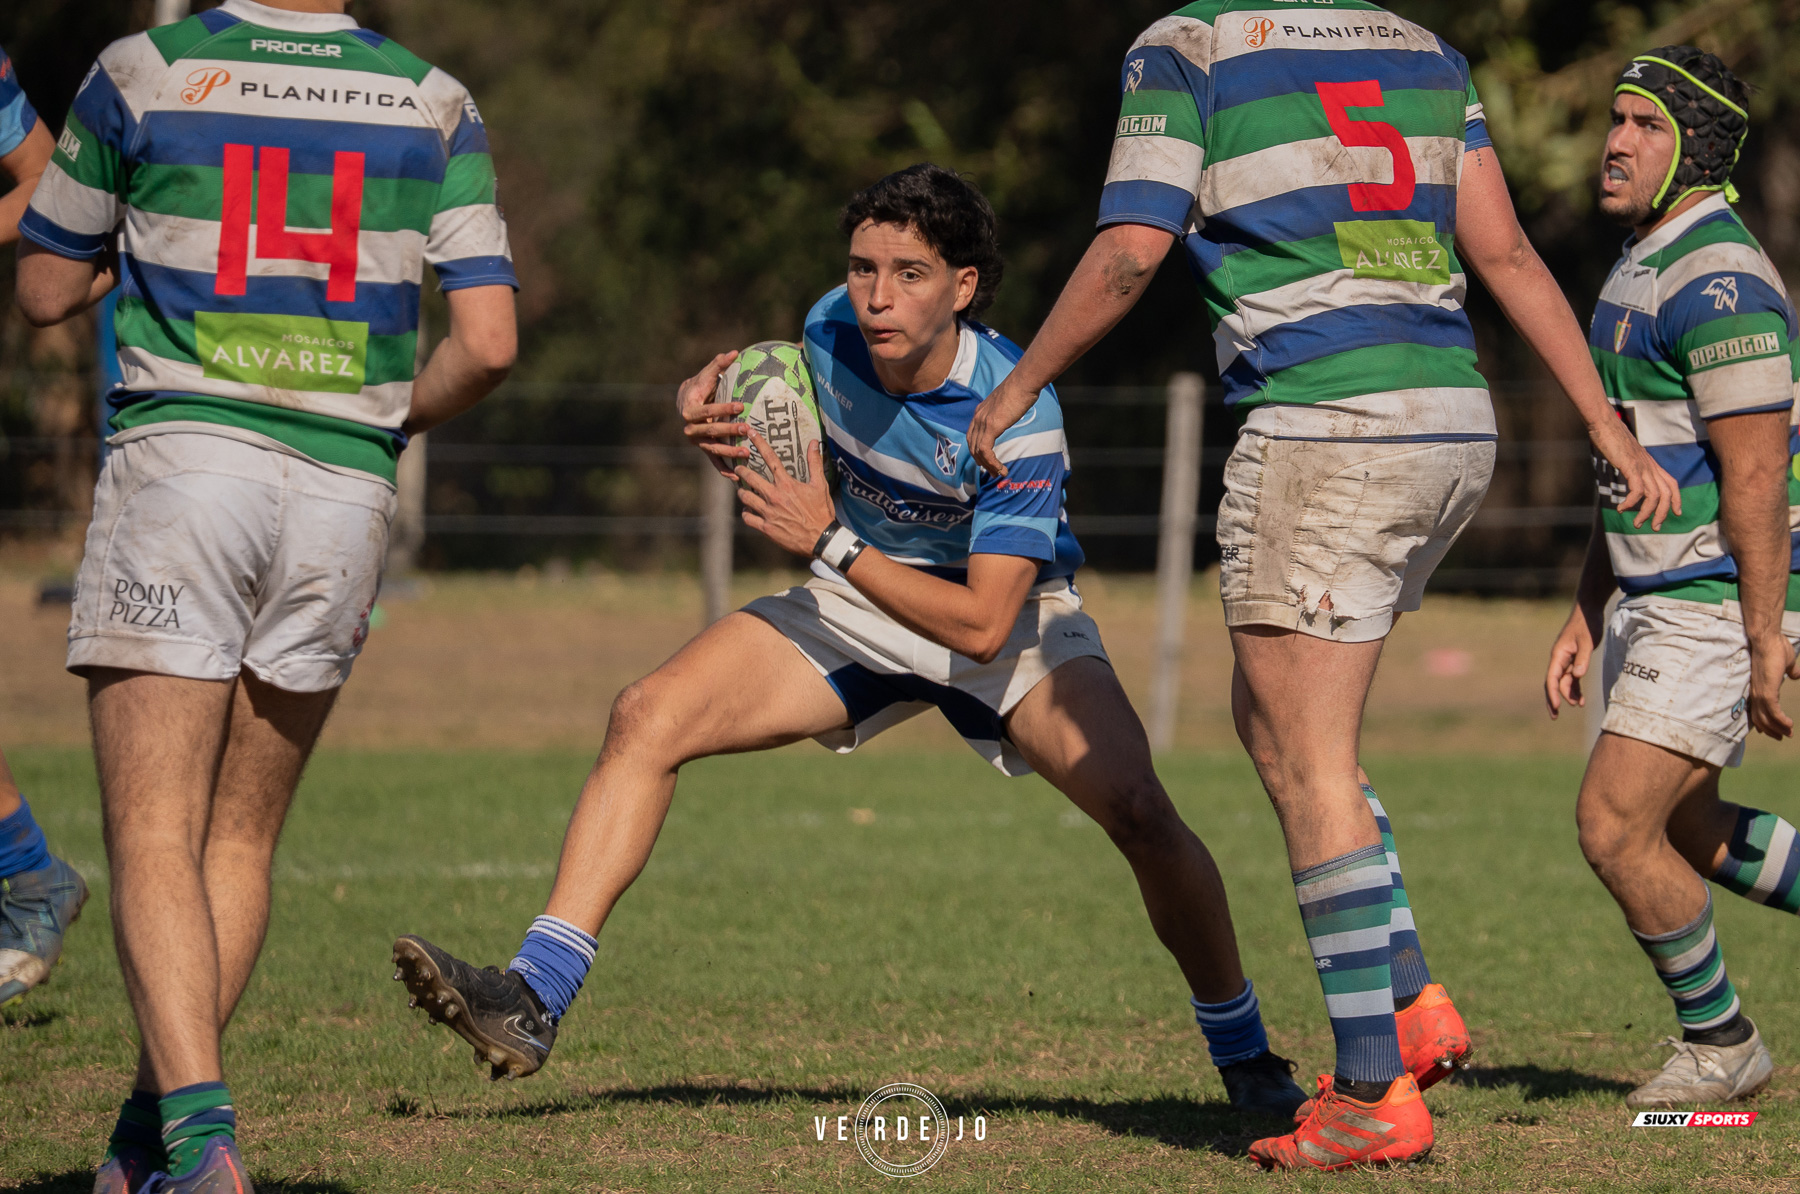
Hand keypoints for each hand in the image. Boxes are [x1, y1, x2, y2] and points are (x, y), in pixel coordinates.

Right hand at [678, 349, 748, 477]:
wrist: (687, 401)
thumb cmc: (700, 386)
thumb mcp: (707, 374)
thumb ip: (719, 364)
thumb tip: (734, 352)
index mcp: (689, 409)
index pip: (706, 411)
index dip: (723, 408)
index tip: (741, 406)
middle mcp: (690, 428)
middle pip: (710, 431)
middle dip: (729, 431)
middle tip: (748, 430)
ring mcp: (697, 441)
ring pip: (713, 449)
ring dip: (729, 453)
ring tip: (747, 454)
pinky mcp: (704, 449)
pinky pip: (714, 462)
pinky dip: (724, 470)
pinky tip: (737, 477)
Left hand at [737, 436, 835, 555]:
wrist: (821, 538)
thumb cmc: (821, 511)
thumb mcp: (820, 485)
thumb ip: (815, 463)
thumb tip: (815, 443)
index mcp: (786, 484)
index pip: (770, 458)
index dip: (759, 443)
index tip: (750, 433)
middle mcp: (774, 496)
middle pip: (750, 477)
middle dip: (741, 471)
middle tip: (738, 468)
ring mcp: (768, 512)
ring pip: (745, 497)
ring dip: (743, 492)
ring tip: (743, 491)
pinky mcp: (766, 527)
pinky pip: (748, 518)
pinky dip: (747, 513)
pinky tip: (748, 511)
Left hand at [968, 375, 1038, 476]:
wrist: (1024, 382)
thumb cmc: (1021, 389)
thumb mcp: (1007, 403)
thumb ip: (1003, 412)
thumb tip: (1009, 416)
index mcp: (980, 412)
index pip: (972, 436)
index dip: (977, 451)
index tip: (986, 461)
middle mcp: (978, 417)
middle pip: (972, 446)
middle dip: (981, 462)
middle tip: (993, 472)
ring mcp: (983, 422)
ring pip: (978, 451)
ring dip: (988, 465)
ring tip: (998, 473)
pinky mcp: (991, 426)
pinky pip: (985, 450)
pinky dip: (992, 462)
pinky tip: (1001, 468)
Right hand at [1545, 604, 1600, 718]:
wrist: (1589, 610)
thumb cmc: (1587, 624)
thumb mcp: (1587, 641)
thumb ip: (1583, 659)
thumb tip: (1577, 676)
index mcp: (1558, 655)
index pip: (1552, 678)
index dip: (1553, 694)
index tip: (1557, 707)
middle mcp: (1559, 659)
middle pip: (1553, 683)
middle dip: (1554, 699)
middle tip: (1555, 716)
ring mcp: (1566, 659)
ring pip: (1563, 681)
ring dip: (1569, 694)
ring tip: (1579, 705)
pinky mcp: (1575, 658)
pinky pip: (1572, 677)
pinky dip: (1575, 687)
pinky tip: (1581, 697)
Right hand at [1590, 416, 1681, 530]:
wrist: (1604, 424)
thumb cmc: (1611, 437)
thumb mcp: (1625, 454)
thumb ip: (1630, 463)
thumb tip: (1626, 469)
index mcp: (1650, 464)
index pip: (1672, 484)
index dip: (1676, 499)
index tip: (1676, 513)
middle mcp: (1650, 466)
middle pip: (1666, 494)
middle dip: (1662, 513)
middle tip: (1654, 527)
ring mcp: (1642, 466)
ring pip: (1654, 496)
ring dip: (1646, 513)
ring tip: (1636, 523)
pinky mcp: (1631, 467)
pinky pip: (1637, 491)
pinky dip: (1631, 503)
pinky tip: (1621, 508)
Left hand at [1746, 632, 1796, 739]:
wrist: (1768, 639)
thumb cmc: (1776, 647)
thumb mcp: (1787, 663)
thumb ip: (1790, 671)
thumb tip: (1796, 675)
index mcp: (1759, 687)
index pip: (1758, 710)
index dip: (1766, 722)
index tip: (1776, 729)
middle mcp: (1756, 692)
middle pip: (1760, 718)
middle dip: (1772, 729)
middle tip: (1783, 736)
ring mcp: (1760, 692)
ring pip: (1766, 718)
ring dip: (1778, 727)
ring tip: (1788, 733)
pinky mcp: (1766, 691)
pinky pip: (1772, 712)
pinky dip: (1780, 721)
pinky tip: (1788, 725)